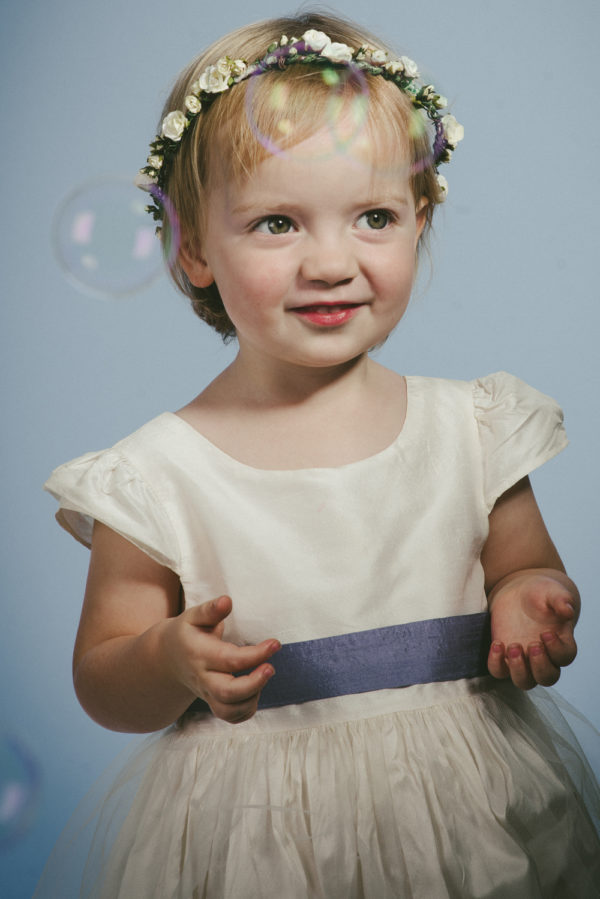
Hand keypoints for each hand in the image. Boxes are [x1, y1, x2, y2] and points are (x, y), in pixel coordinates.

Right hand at [159, 595, 279, 722]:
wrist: (167, 658)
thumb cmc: (187, 632)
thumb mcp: (193, 616)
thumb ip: (211, 610)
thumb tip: (227, 601)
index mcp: (200, 654)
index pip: (230, 660)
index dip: (256, 654)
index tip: (275, 643)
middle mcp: (203, 678)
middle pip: (228, 693)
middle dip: (254, 684)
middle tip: (271, 667)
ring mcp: (207, 694)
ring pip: (229, 710)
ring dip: (252, 698)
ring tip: (262, 674)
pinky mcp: (213, 703)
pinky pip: (231, 716)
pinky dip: (247, 709)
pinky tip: (255, 689)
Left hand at [487, 572, 577, 689]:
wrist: (519, 594)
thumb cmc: (540, 594)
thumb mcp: (551, 592)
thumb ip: (561, 600)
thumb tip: (567, 611)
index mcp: (561, 643)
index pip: (565, 657)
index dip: (557, 649)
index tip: (545, 632)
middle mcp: (544, 657)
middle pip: (548, 677)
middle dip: (540, 665)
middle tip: (532, 644)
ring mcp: (523, 660)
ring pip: (524, 682)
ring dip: (518, 669)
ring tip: (512, 646)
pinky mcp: (504, 657)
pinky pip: (499, 671)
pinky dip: (496, 663)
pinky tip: (496, 644)